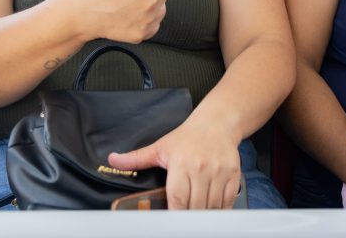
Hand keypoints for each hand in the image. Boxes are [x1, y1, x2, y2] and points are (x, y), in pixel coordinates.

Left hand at [107, 121, 241, 209]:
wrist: (217, 123)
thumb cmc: (187, 137)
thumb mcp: (160, 146)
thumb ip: (136, 158)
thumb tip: (111, 160)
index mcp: (180, 163)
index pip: (177, 199)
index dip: (174, 215)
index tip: (171, 222)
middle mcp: (201, 168)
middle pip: (195, 206)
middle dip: (188, 217)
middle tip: (183, 220)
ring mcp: (219, 172)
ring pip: (212, 207)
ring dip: (204, 215)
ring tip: (196, 216)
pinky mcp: (233, 174)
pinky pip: (228, 201)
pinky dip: (220, 210)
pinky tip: (211, 210)